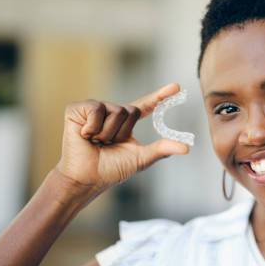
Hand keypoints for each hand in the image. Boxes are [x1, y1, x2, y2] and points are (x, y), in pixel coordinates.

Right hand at [55, 83, 188, 193]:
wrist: (86, 178)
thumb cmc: (110, 170)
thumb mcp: (140, 158)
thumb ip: (162, 149)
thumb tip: (186, 147)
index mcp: (126, 123)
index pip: (147, 106)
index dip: (161, 96)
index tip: (177, 87)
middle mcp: (111, 112)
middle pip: (131, 110)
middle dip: (122, 132)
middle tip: (108, 145)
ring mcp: (95, 109)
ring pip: (115, 110)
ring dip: (107, 133)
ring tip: (95, 142)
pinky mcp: (78, 109)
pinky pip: (96, 109)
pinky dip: (92, 127)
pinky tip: (84, 135)